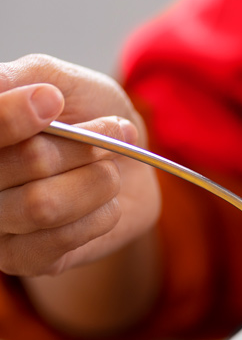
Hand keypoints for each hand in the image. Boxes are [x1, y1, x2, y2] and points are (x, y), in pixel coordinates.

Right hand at [0, 54, 160, 276]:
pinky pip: (62, 239)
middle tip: (111, 130)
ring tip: (109, 170)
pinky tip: (105, 203)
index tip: (53, 100)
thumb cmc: (91, 114)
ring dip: (97, 181)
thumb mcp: (65, 81)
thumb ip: (25, 79)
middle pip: (28, 161)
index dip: (11, 117)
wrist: (131, 163)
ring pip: (45, 205)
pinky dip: (101, 214)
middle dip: (84, 144)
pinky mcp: (23, 260)